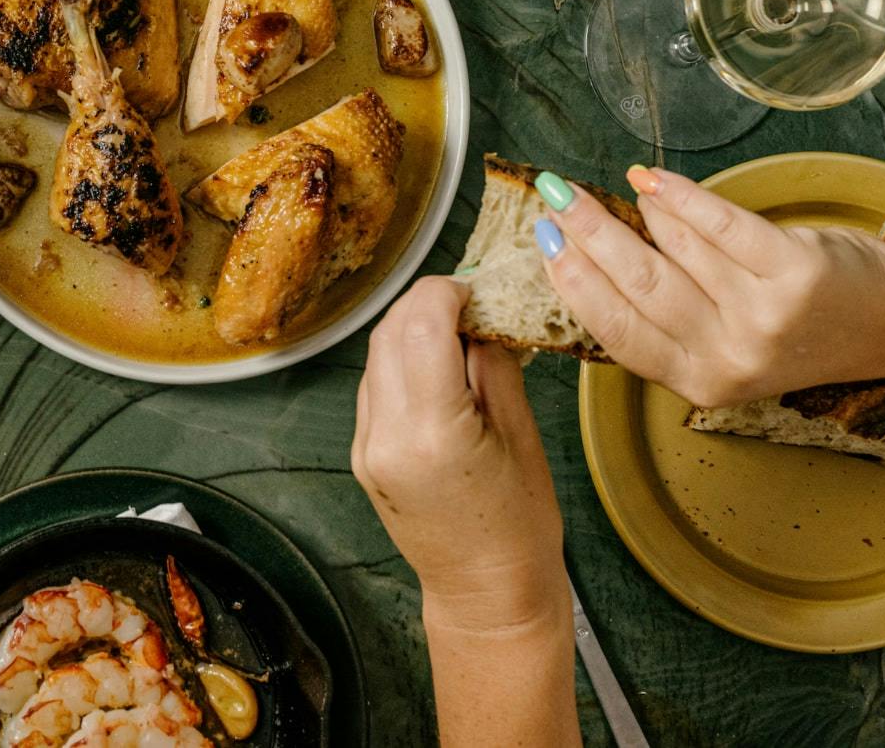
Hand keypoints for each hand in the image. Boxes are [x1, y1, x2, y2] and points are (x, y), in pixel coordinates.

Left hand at [352, 276, 566, 631]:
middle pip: (390, 333)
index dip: (446, 293)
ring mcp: (367, 448)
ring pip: (376, 356)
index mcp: (431, 432)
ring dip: (412, 331)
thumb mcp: (521, 437)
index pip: (421, 325)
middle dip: (427, 305)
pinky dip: (402, 364)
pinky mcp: (363, 455)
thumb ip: (493, 366)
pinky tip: (439, 370)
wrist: (486, 594)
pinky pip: (374, 388)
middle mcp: (386, 436)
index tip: (475, 289)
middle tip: (471, 304)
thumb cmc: (518, 528)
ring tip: (459, 336)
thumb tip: (482, 315)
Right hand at [536, 164, 884, 406]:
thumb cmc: (800, 330)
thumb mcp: (725, 347)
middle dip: (588, 235)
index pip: (617, 331)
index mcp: (701, 382)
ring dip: (634, 212)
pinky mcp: (796, 274)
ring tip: (608, 188)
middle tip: (557, 198)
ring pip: (676, 251)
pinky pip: (722, 224)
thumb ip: (667, 319)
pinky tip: (653, 179)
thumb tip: (589, 257)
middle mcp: (730, 358)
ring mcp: (764, 317)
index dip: (574, 282)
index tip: (544, 240)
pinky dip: (682, 196)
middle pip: (638, 287)